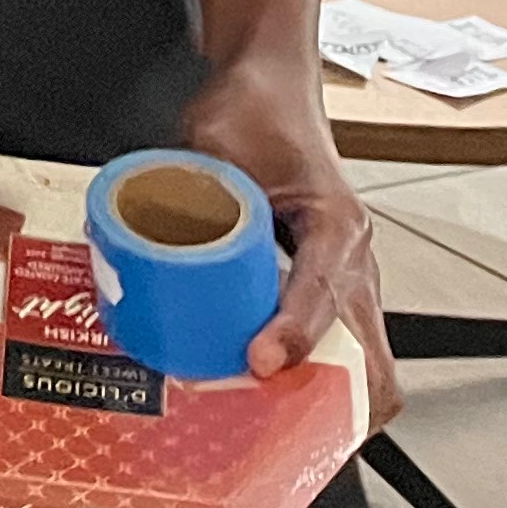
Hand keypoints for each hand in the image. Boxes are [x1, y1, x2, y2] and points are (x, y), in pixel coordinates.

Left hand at [183, 52, 397, 421]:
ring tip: (266, 422)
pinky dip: (314, 378)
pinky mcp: (327, 286)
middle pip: (369, 354)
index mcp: (336, 222)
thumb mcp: (215, 140)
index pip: (324, 291)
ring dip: (323, 397)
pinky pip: (334, 346)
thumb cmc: (255, 108)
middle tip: (271, 423)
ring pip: (361, 361)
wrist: (273, 85)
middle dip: (330, 398)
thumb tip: (137, 236)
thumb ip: (185, 184)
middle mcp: (355, 258)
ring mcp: (348, 277)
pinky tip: (265, 393)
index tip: (260, 362)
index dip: (293, 334)